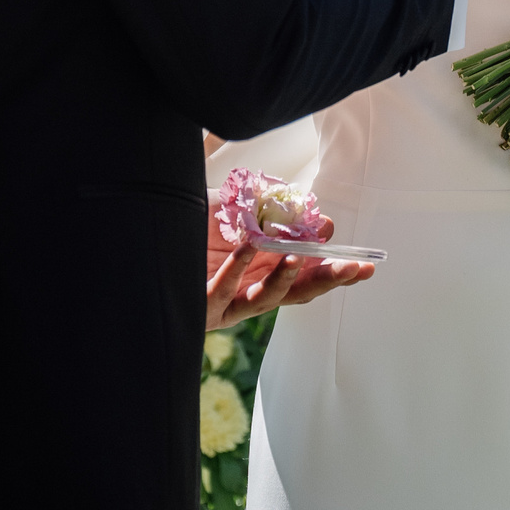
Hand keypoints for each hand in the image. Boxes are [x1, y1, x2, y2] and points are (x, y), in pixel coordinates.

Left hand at [206, 210, 373, 330]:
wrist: (145, 225)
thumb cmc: (191, 220)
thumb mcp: (237, 206)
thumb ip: (273, 209)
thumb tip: (315, 215)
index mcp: (263, 269)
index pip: (307, 277)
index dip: (335, 272)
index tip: (364, 264)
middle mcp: (250, 289)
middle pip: (296, 293)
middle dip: (326, 281)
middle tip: (353, 270)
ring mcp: (226, 300)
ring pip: (264, 299)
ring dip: (284, 278)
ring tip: (299, 255)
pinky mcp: (199, 304)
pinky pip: (221, 289)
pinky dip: (236, 269)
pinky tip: (247, 248)